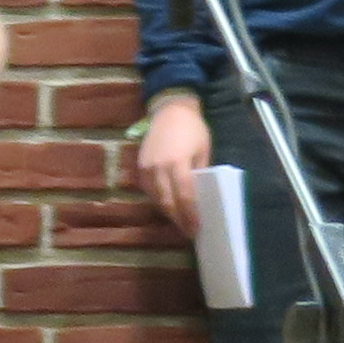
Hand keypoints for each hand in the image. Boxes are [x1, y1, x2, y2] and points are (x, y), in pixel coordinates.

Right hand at [134, 93, 212, 230]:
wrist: (169, 111)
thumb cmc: (193, 129)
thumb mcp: (204, 150)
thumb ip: (201, 173)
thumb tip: (201, 196)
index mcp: (177, 163)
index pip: (185, 196)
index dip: (191, 215)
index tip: (197, 229)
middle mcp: (159, 168)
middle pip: (168, 202)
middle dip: (179, 219)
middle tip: (189, 232)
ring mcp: (146, 168)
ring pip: (156, 198)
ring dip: (168, 212)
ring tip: (180, 222)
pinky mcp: (139, 166)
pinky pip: (148, 190)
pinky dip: (158, 200)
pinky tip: (168, 206)